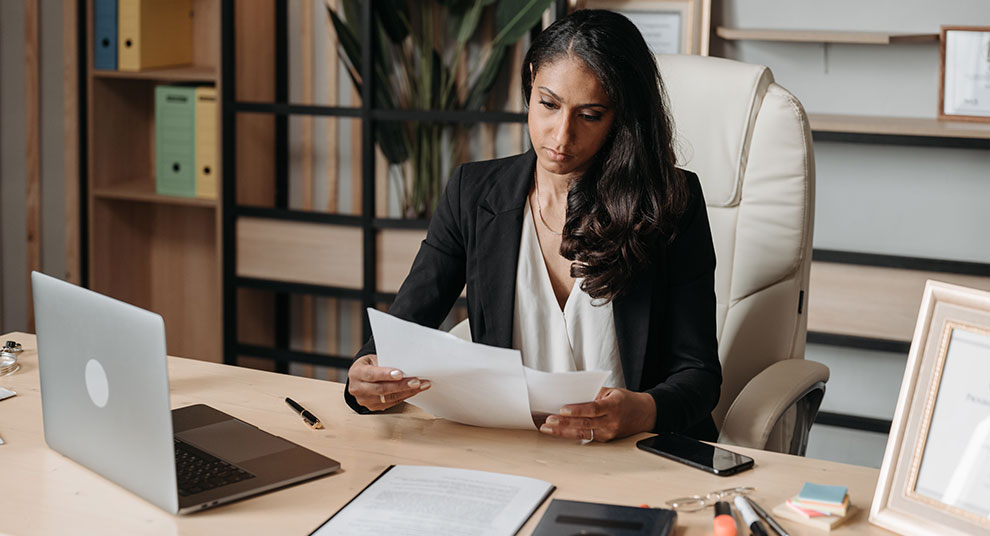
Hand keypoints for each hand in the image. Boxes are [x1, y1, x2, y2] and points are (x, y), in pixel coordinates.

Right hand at [347, 354, 430, 410]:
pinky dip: (405, 396)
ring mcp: (365, 400)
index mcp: (356, 373)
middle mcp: (358, 388)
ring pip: (388, 398)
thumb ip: (385, 362)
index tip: (400, 374)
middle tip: (417, 381)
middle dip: (401, 385)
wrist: (361, 376)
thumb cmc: (370, 364)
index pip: (371, 374)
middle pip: (381, 389)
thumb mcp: (373, 359)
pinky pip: (392, 402)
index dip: (385, 374)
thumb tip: (406, 365)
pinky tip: (415, 390)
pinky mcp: (373, 406)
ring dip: (407, 392)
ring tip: (421, 385)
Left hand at [538, 387, 655, 441]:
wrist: (644, 414)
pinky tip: (558, 431)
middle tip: (548, 421)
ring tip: (548, 428)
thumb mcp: (611, 391)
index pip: (593, 409)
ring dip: (563, 431)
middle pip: (585, 424)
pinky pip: (586, 437)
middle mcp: (611, 422)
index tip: (562, 409)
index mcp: (613, 406)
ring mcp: (608, 433)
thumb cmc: (625, 401)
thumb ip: (593, 394)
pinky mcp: (605, 440)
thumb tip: (571, 396)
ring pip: (583, 433)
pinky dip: (571, 433)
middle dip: (564, 423)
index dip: (577, 410)